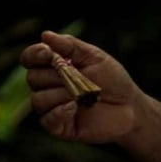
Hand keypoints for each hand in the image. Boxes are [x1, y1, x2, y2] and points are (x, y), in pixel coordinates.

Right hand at [20, 31, 143, 142]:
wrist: (131, 105)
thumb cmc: (113, 79)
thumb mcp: (95, 57)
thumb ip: (70, 46)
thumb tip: (45, 35)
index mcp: (53, 67)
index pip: (29, 59)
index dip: (34, 55)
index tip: (49, 53)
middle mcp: (48, 87)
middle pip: (32, 78)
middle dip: (55, 75)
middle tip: (79, 76)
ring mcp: (52, 107)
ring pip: (38, 99)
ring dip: (61, 94)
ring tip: (83, 94)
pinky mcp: (59, 126)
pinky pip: (46, 120)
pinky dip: (59, 112)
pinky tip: (75, 107)